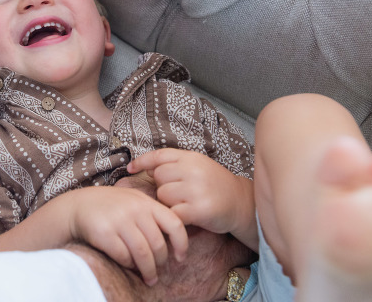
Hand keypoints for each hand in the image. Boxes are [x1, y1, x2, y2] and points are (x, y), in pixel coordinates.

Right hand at [62, 186, 188, 285]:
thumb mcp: (135, 201)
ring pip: (143, 254)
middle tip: (159, 271)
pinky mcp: (104, 233)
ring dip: (148, 270)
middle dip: (161, 263)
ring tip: (149, 278)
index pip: (175, 224)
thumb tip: (176, 241)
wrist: (79, 205)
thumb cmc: (112, 206)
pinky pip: (124, 256)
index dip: (182, 244)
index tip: (180, 258)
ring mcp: (119, 221)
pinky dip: (129, 265)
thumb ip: (154, 214)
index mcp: (147, 202)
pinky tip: (129, 265)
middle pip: (158, 244)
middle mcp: (135, 210)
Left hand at [128, 148, 257, 249]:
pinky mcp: (199, 210)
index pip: (159, 155)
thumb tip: (146, 168)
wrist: (241, 203)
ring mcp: (196, 190)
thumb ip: (175, 165)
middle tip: (178, 193)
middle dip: (162, 186)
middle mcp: (193, 170)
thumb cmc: (215, 186)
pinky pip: (172, 213)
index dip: (142, 161)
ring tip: (185, 204)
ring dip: (169, 202)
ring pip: (162, 195)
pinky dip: (174, 216)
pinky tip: (186, 216)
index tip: (130, 168)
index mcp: (191, 157)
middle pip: (158, 177)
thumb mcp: (197, 166)